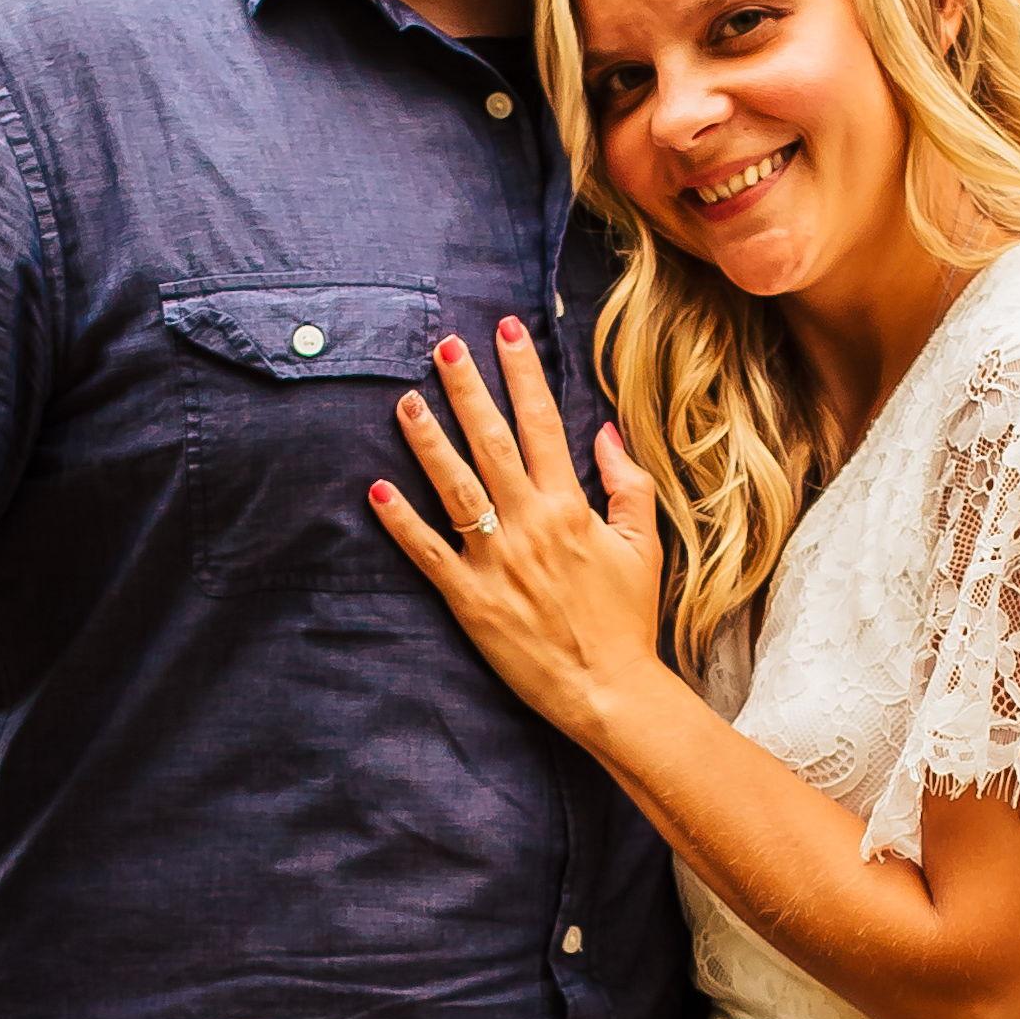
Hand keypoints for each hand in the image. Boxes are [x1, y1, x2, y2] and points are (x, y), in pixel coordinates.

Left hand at [368, 321, 671, 737]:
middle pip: (490, 442)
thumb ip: (627, 484)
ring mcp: (494, 560)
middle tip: (443, 346)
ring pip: (454, 487)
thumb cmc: (628, 618)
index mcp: (570, 506)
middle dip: (467, 389)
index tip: (506, 330)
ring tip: (405, 401)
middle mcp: (528, 524)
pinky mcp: (469, 599)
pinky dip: (400, 522)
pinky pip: (428, 553)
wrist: (610, 689)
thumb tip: (605, 431)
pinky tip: (377, 489)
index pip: (542, 424)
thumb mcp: (643, 544)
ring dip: (427, 441)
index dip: (523, 372)